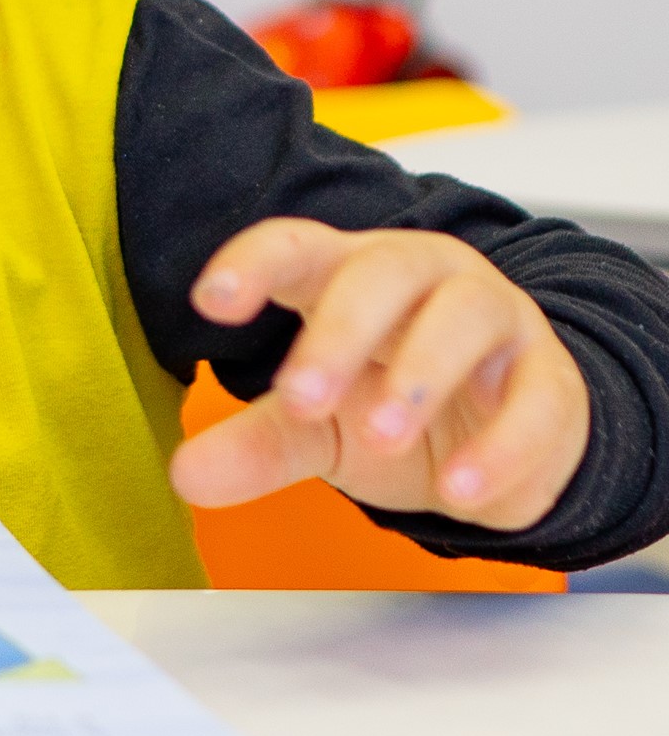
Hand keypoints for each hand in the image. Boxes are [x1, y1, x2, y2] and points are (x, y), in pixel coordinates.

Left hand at [171, 217, 589, 530]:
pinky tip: (462, 488)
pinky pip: (535, 398)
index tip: (211, 300)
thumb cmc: (394, 404)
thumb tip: (185, 476)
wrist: (505, 439)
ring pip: (461, 315)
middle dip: (338, 332)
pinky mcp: (549, 379)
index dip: (252, 264)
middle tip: (300, 397)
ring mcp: (491, 318)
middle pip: (378, 272)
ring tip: (381, 437)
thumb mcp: (320, 428)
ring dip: (418, 374)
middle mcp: (420, 277)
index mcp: (345, 274)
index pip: (294, 247)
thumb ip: (257, 443)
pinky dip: (500, 445)